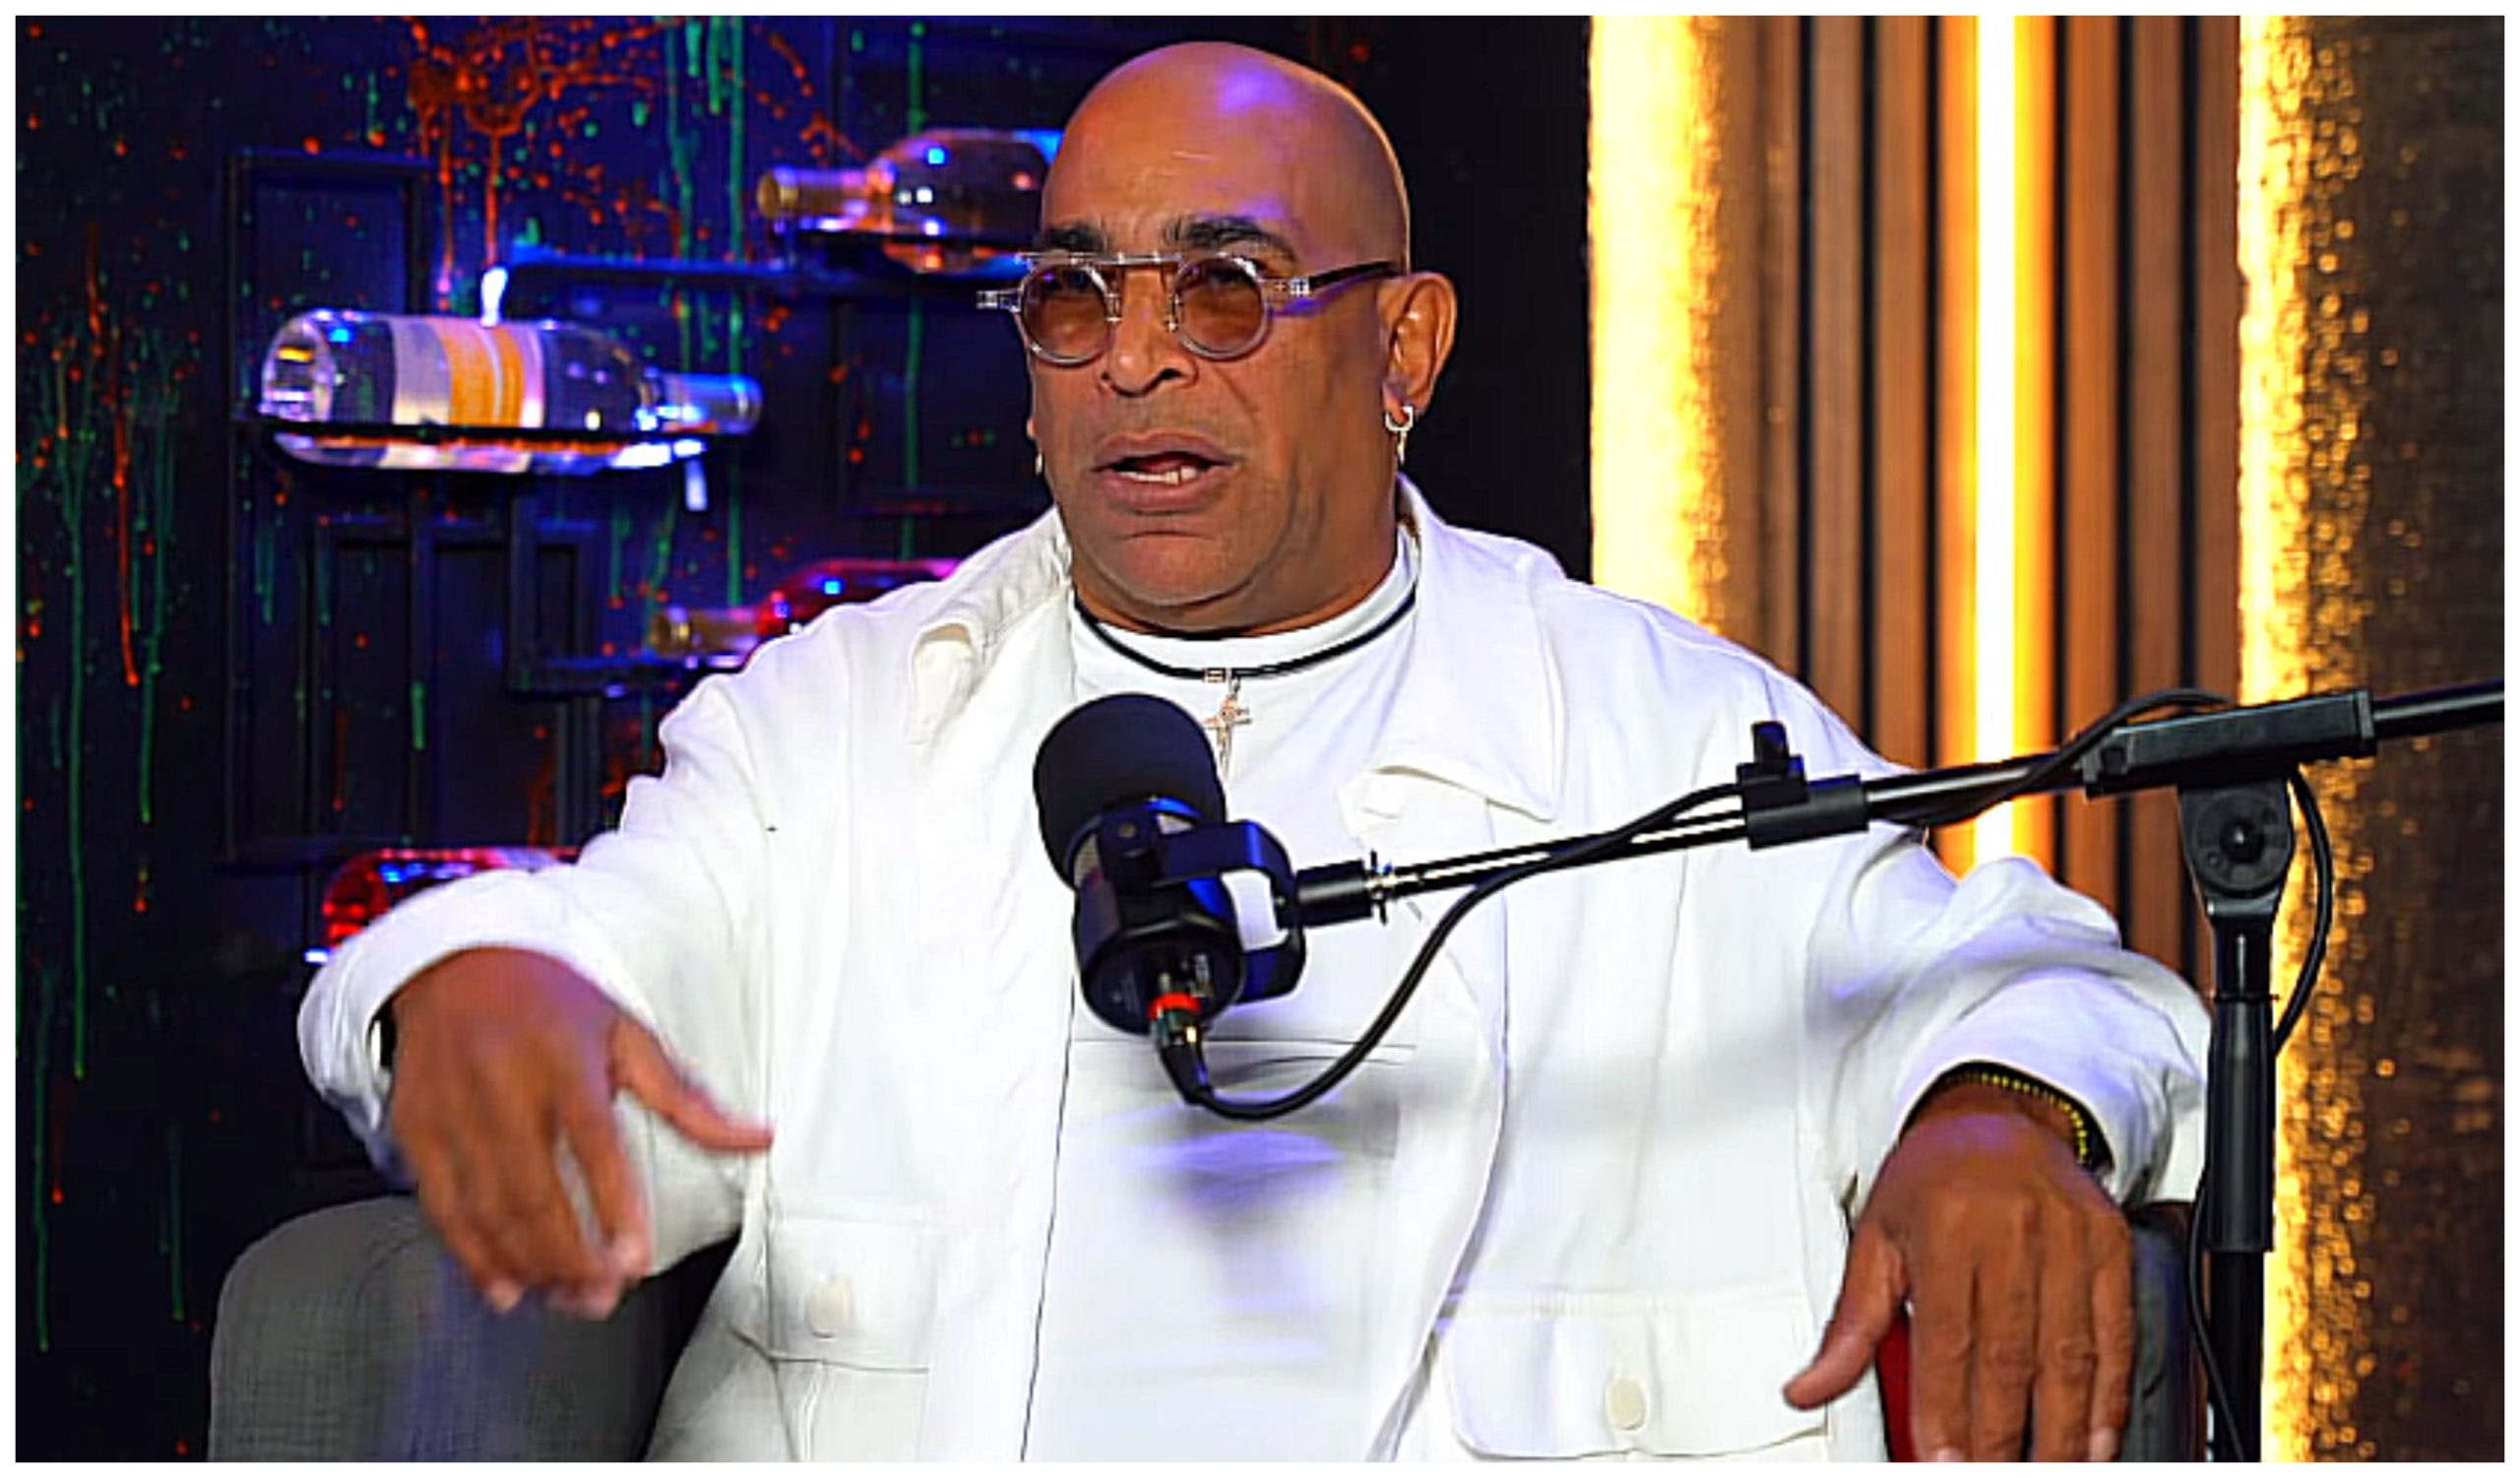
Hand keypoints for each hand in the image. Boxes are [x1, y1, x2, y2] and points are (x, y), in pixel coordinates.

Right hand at [385, 948, 772, 1319]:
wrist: (453, 960)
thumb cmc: (548, 999)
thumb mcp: (627, 1033)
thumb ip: (687, 1099)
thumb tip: (754, 1137)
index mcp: (565, 1061)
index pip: (595, 1146)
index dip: (614, 1208)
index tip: (635, 1258)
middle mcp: (504, 1087)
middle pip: (536, 1191)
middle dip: (571, 1257)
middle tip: (603, 1296)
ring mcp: (454, 1111)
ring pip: (489, 1208)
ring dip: (530, 1265)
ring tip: (568, 1296)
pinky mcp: (417, 1130)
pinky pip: (444, 1206)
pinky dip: (473, 1255)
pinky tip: (505, 1285)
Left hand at [1782, 1081, 2131, 1460]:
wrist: (1998, 1115)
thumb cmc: (1932, 1178)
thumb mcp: (1876, 1240)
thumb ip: (1850, 1326)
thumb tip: (1809, 1387)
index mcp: (1945, 1227)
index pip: (1947, 1341)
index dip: (1947, 1411)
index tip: (1942, 1458)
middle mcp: (2011, 1230)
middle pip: (2010, 1356)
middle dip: (2002, 1434)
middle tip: (1990, 1473)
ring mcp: (2068, 1237)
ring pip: (2068, 1354)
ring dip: (2061, 1428)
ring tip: (2049, 1467)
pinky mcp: (2110, 1244)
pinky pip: (2115, 1331)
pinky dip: (2107, 1394)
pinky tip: (2095, 1436)